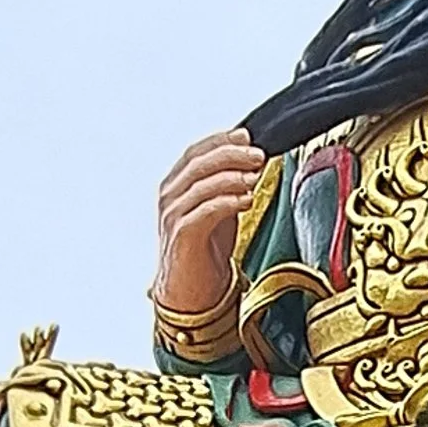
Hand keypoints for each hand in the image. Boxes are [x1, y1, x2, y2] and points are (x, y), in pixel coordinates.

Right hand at [154, 131, 269, 328]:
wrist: (192, 290)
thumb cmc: (206, 248)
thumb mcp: (219, 207)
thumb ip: (229, 184)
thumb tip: (254, 159)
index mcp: (176, 184)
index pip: (196, 151)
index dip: (222, 140)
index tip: (248, 136)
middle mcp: (169, 196)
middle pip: (198, 162)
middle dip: (231, 154)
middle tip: (258, 155)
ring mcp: (172, 215)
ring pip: (200, 183)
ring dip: (232, 176)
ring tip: (255, 176)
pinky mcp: (181, 236)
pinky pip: (204, 211)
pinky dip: (227, 201)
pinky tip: (246, 199)